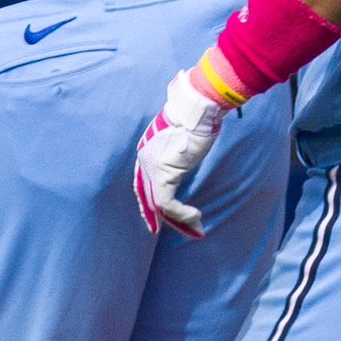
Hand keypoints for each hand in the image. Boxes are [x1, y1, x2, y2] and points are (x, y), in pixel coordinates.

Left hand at [130, 63, 230, 237]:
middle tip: (167, 232)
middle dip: (157, 218)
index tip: (156, 218)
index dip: (148, 203)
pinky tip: (195, 217)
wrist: (199, 107)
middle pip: (147, 196)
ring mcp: (151, 167)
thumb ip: (178, 153)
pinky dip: (181, 214)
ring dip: (178, 221)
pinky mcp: (163, 173)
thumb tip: (185, 159)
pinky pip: (167, 202)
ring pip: (158, 204)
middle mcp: (144, 160)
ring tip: (195, 230)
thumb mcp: (183, 139)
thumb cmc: (197, 118)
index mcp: (146, 151)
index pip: (141, 184)